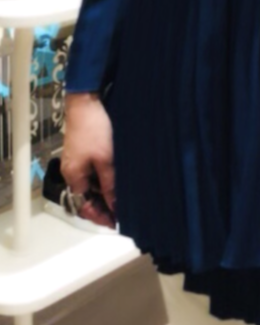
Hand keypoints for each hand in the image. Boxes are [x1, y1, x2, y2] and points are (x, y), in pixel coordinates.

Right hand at [61, 93, 115, 227]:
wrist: (86, 101)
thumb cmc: (95, 130)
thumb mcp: (106, 160)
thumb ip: (110, 184)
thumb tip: (115, 207)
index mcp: (73, 176)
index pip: (84, 206)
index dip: (100, 216)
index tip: (116, 223)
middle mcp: (71, 171)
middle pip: (86, 196)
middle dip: (103, 205)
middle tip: (123, 212)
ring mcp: (76, 160)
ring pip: (91, 184)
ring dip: (105, 191)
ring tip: (123, 197)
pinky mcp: (83, 151)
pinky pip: (92, 172)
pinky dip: (103, 179)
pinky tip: (117, 178)